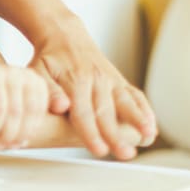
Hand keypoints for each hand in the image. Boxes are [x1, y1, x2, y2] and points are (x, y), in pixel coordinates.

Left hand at [0, 62, 48, 149]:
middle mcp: (15, 71)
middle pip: (16, 111)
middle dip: (8, 133)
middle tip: (0, 145)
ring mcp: (30, 77)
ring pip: (32, 112)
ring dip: (22, 133)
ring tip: (12, 145)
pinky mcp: (40, 85)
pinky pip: (41, 110)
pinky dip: (33, 127)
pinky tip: (23, 138)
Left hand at [27, 18, 156, 159]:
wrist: (64, 35)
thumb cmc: (48, 59)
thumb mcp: (38, 71)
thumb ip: (48, 91)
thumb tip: (60, 107)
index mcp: (74, 81)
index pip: (82, 112)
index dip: (91, 133)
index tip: (99, 150)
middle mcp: (96, 80)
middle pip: (106, 113)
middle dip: (116, 135)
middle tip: (125, 155)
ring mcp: (110, 80)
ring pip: (125, 103)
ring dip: (138, 121)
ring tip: (147, 137)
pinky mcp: (119, 80)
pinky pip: (135, 95)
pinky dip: (145, 110)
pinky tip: (152, 126)